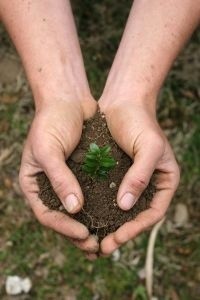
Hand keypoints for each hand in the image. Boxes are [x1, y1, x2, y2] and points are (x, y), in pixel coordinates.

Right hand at [19, 96, 98, 254]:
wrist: (68, 99)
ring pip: (78, 211)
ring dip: (90, 225)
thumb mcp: (48, 149)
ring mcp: (67, 180)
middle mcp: (49, 185)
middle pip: (62, 217)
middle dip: (78, 233)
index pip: (46, 213)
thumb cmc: (52, 121)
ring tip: (105, 240)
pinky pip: (90, 196)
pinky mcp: (83, 174)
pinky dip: (99, 208)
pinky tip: (112, 217)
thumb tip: (74, 209)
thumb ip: (59, 179)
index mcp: (33, 183)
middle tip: (96, 247)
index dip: (63, 227)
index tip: (83, 234)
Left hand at [99, 99, 179, 254]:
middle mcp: (149, 183)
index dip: (137, 228)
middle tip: (103, 248)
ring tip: (93, 240)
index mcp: (164, 180)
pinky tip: (87, 218)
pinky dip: (101, 209)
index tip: (118, 239)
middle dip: (121, 232)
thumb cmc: (140, 121)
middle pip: (137, 215)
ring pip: (122, 210)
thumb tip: (125, 206)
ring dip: (109, 225)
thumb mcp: (148, 147)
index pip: (154, 211)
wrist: (123, 102)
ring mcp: (132, 179)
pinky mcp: (116, 174)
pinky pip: (109, 196)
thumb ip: (140, 176)